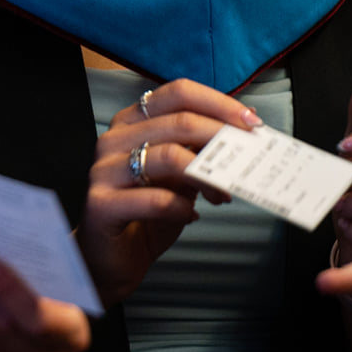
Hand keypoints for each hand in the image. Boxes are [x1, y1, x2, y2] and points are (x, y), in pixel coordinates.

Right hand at [78, 78, 260, 305]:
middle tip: (248, 157)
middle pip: (178, 122)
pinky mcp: (101, 203)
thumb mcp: (180, 175)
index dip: (218, 103)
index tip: (250, 122)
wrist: (110, 257)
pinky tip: (192, 214)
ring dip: (206, 175)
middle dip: (221, 139)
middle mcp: (114, 139)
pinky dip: (182, 207)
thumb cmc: (145, 213)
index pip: (177, 93)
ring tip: (222, 194)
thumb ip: (202, 148)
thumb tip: (248, 120)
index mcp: (131, 122)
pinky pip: (154, 199)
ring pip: (167, 156)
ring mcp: (104, 170)